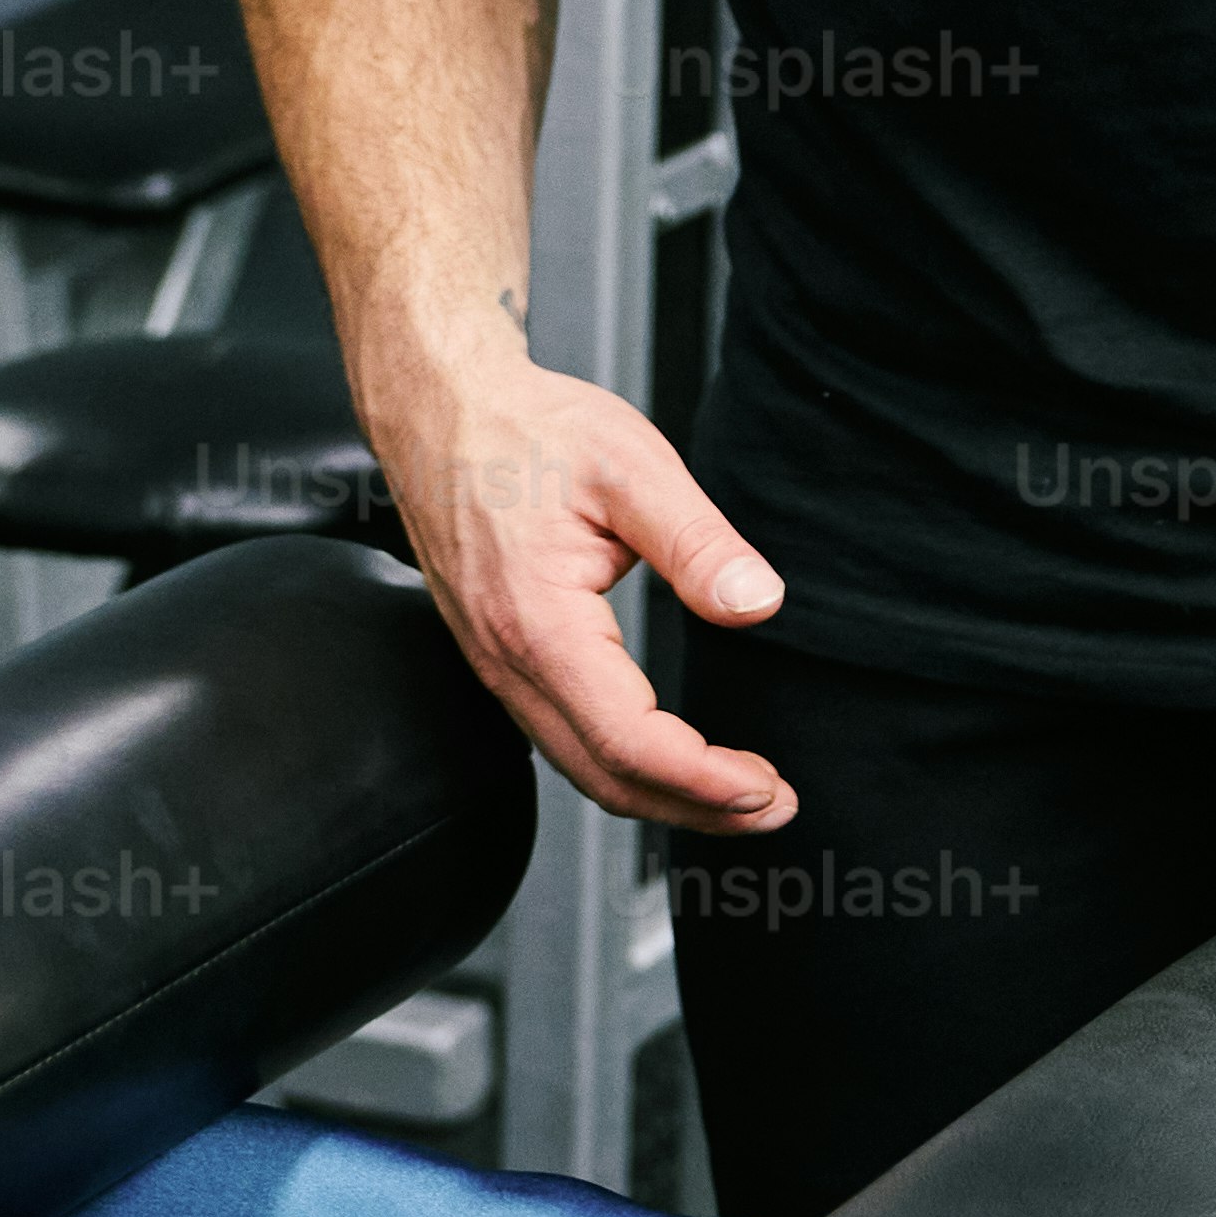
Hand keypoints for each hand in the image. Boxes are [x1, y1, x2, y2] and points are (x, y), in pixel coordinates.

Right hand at [354, 329, 795, 832]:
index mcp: (538, 623)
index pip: (629, 742)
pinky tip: (670, 755)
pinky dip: (626, 766)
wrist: (440, 407)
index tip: (767, 787)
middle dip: (696, 809)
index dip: (704, 780)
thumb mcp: (630, 465)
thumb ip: (697, 543)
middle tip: (775, 807)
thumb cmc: (525, 429)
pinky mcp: (501, 657)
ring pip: (582, 767)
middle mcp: (507, 661)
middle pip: (605, 778)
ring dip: (664, 795)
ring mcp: (496, 665)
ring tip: (738, 794)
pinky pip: (562, 738)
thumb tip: (757, 606)